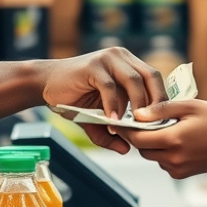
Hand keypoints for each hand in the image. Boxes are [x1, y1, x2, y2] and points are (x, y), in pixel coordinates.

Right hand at [41, 47, 165, 153]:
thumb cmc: (74, 97)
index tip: (160, 123)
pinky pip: (110, 86)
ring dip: (137, 105)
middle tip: (151, 126)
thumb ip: (111, 133)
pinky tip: (112, 120)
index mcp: (128, 64)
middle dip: (155, 103)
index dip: (161, 100)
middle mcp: (121, 57)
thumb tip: (126, 150)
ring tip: (134, 126)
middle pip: (150, 77)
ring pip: (134, 81)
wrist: (45, 84)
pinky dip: (114, 105)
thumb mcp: (96, 118)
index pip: (154, 79)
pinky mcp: (93, 66)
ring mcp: (107, 59)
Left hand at [122, 99, 206, 177]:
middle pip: (142, 149)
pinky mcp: (182, 174)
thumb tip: (138, 113)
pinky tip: (177, 137)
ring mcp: (177, 169)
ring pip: (152, 156)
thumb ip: (163, 109)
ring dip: (152, 142)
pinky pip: (163, 161)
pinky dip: (163, 150)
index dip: (126, 129)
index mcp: (173, 140)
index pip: (137, 138)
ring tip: (164, 125)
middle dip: (139, 134)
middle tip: (142, 118)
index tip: (121, 118)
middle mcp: (173, 158)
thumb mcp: (192, 106)